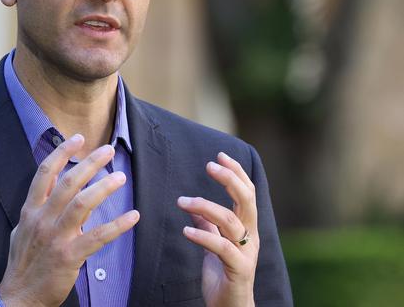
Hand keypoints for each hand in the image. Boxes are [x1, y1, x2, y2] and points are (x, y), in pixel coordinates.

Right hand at [0, 134, 139, 306]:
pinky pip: (98, 236)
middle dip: (90, 163)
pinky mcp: (69, 256)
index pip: (44, 172)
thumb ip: (39, 204)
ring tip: (120, 177)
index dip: (61, 152)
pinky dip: (118, 225)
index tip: (78, 138)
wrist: (19, 297)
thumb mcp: (23, 227)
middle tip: (108, 150)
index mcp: (31, 210)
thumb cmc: (23, 261)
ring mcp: (56, 237)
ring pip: (83, 203)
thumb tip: (53, 181)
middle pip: (68, 182)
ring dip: (104, 187)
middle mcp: (42, 219)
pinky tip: (133, 217)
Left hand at [177, 152, 258, 306]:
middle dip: (230, 179)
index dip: (237, 173)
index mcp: (247, 228)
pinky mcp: (238, 269)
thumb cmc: (223, 277)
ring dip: (205, 206)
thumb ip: (209, 226)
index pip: (247, 193)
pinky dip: (202, 236)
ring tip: (182, 201)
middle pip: (247, 200)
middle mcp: (251, 237)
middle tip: (209, 166)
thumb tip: (195, 209)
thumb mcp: (214, 246)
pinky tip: (185, 230)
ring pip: (231, 221)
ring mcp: (246, 253)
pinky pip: (221, 247)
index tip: (220, 156)